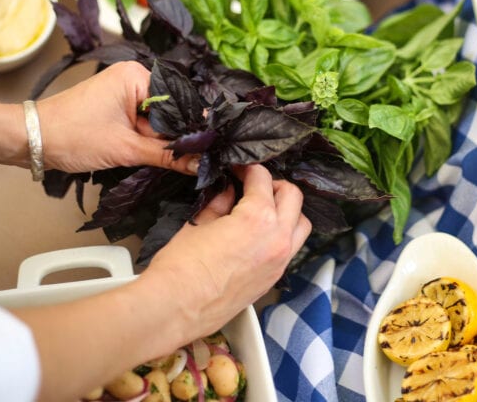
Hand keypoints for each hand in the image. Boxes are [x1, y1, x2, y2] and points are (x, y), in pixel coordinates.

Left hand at [37, 61, 195, 174]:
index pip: (178, 101)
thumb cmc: (73, 135)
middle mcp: (133, 79)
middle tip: (192, 161)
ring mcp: (123, 94)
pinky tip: (153, 156)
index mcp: (137, 75)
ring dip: (159, 142)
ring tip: (172, 160)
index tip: (205, 149)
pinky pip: (142, 124)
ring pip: (156, 122)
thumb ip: (168, 156)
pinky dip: (146, 141)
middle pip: (168, 112)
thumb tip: (201, 164)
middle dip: (174, 137)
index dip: (190, 126)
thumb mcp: (126, 148)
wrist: (31, 141)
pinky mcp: (116, 109)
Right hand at [140, 164, 311, 338]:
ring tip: (263, 210)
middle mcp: (278, 238)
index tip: (237, 169)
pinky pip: (291, 248)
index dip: (247, 168)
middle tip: (252, 186)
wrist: (175, 308)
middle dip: (274, 186)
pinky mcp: (274, 278)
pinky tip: (260, 235)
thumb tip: (230, 191)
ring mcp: (280, 261)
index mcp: (259, 218)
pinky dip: (283, 235)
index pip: (262, 178)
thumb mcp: (199, 223)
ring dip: (287, 211)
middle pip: (293, 197)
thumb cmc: (181, 266)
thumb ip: (221, 202)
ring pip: (301, 224)